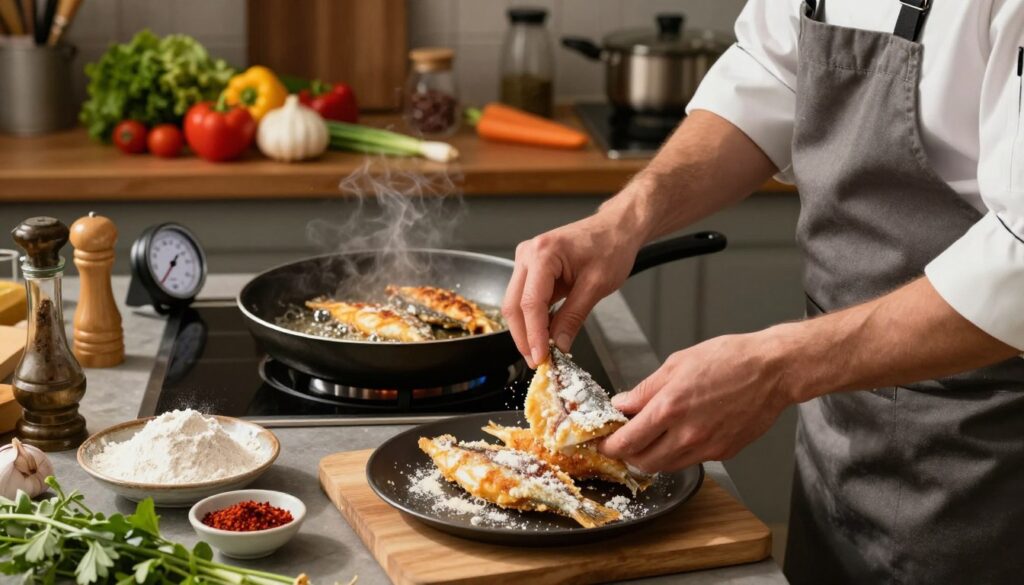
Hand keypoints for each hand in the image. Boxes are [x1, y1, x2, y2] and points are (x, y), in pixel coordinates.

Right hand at [503, 215, 642, 366]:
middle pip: (514, 306)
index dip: (533, 336)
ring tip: (543, 351)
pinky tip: (544, 334)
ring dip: (527, 330)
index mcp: (543, 253)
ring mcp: (526, 260)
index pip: (530, 303)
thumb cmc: (611, 246)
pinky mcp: (531, 268)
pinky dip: (533, 319)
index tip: (540, 358)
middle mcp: (528, 254)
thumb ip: (573, 317)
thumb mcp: (596, 286)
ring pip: (516, 304)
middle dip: (524, 337)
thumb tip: (558, 345)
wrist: (616, 228)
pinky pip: (526, 298)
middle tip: (538, 361)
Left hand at [599, 330, 793, 471]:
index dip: (609, 446)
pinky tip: (680, 434)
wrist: (772, 370)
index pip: (627, 442)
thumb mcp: (677, 364)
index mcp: (670, 408)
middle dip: (628, 455)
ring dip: (652, 456)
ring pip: (666, 466)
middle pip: (643, 462)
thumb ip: (645, 390)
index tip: (602, 442)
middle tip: (624, 441)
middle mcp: (687, 434)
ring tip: (650, 437)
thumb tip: (622, 404)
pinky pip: (690, 461)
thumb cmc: (729, 359)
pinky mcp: (723, 453)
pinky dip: (678, 453)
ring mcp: (707, 447)